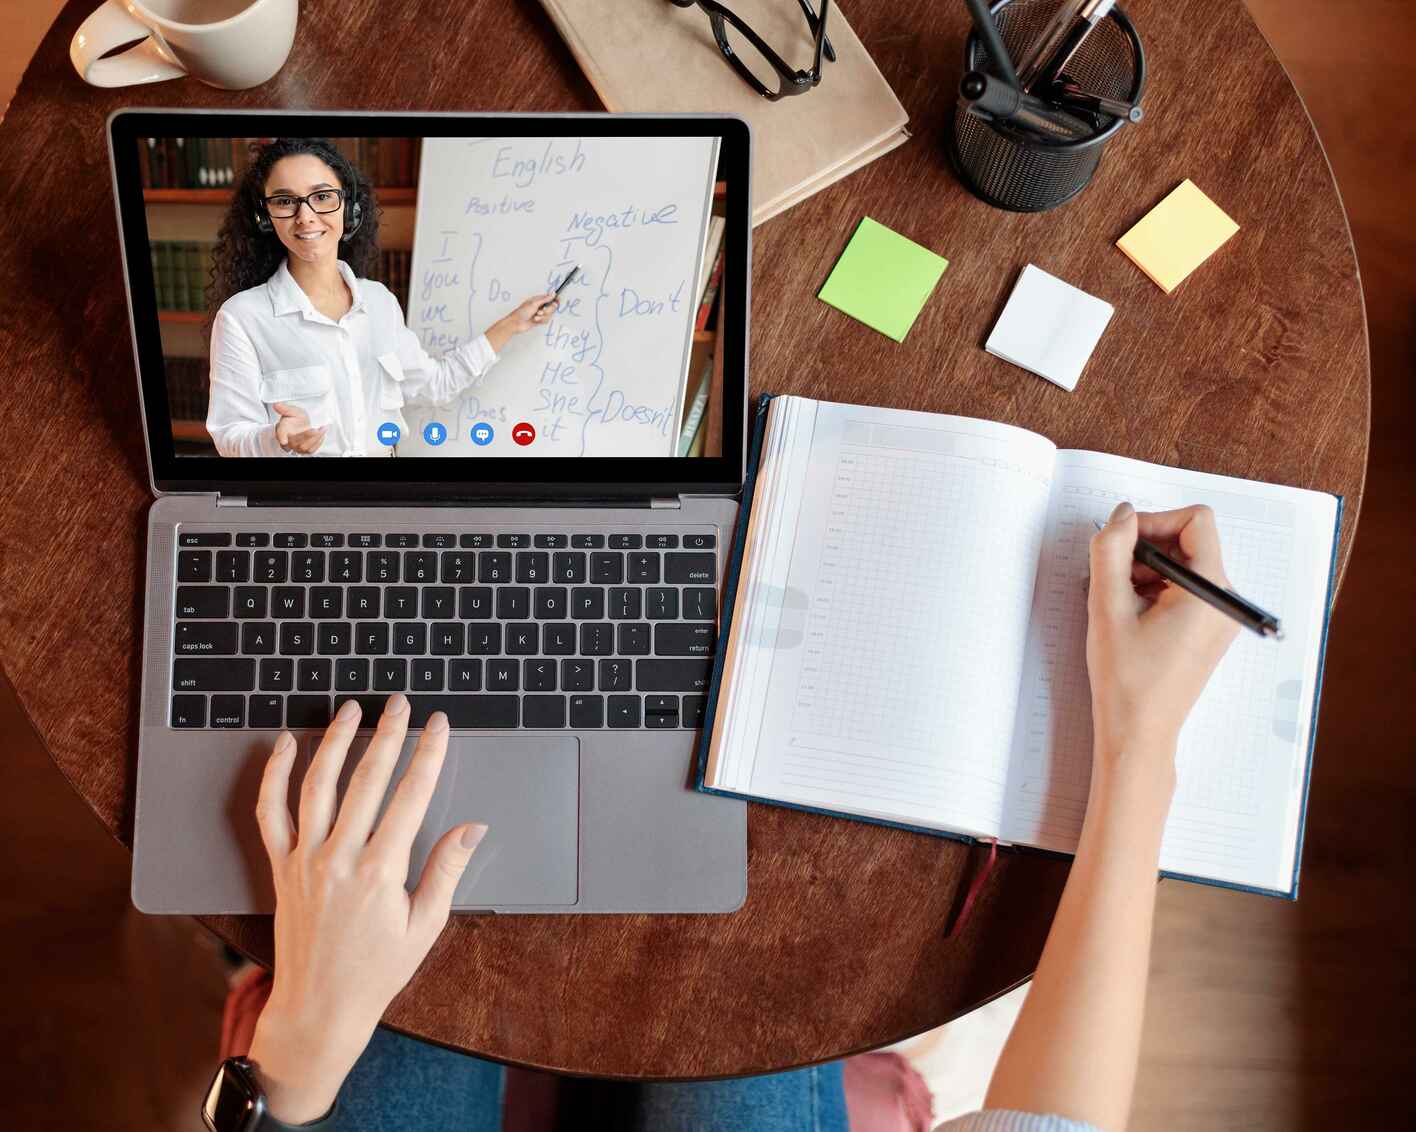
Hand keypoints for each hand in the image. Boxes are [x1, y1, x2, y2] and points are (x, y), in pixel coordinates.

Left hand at [246, 695, 487, 1123]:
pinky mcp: (280, 867)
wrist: (317, 1010)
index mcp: (381, 873)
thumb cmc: (376, 973)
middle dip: (387, 735)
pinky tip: (285, 745)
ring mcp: (305, 860)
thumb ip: (446, 872)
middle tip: (400, 702)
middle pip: (366, 780)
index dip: (428, 755)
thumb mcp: (425, 927)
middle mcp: (339, 859)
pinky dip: (275, 775)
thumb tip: (472, 828)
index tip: (438, 725)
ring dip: (334, 741)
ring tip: (350, 710)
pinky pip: (271, 812)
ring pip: (317, 786)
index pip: (410, 797)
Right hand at [273, 401, 326, 453]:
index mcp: (282, 430)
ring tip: (322, 429)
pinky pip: (311, 450)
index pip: (280, 434)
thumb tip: (277, 405)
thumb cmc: (296, 418)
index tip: (283, 441)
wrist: (303, 424)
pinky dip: (318, 442)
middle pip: (295, 442)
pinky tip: (321, 434)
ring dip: (315, 438)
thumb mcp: (292, 411)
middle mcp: (287, 441)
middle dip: (307, 435)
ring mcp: (296, 447)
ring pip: (304, 447)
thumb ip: (285, 408)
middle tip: (315, 429)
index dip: (281, 437)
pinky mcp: (304, 451)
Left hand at [484, 293, 557, 352]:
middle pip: (551, 307)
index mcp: (538, 300)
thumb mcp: (534, 303)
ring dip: (543, 317)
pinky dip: (541, 321)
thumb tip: (553, 294)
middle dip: (548, 310)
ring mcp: (540, 313)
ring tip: (536, 316)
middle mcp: (540, 306)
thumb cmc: (522, 312)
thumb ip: (545, 299)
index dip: (555, 299)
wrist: (516, 323)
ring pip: (549, 315)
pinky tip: (535, 320)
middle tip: (541, 311)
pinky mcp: (539, 320)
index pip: (550, 298)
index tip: (558, 300)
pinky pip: (546, 320)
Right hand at [1086, 502, 1240, 780]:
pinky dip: (1155, 590)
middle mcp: (1226, 601)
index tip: (1122, 543)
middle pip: (1190, 542)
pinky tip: (1129, 614)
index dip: (1154, 522)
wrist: (1138, 733)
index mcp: (1211, 592)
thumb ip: (1110, 550)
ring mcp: (1220, 618)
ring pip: (1184, 566)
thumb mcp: (1108, 606)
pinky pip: (1185, 590)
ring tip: (1117, 599)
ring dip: (1147, 570)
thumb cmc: (1127, 680)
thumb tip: (1122, 514)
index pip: (1195, 522)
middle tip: (1112, 575)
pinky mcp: (1208, 630)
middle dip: (1146, 548)